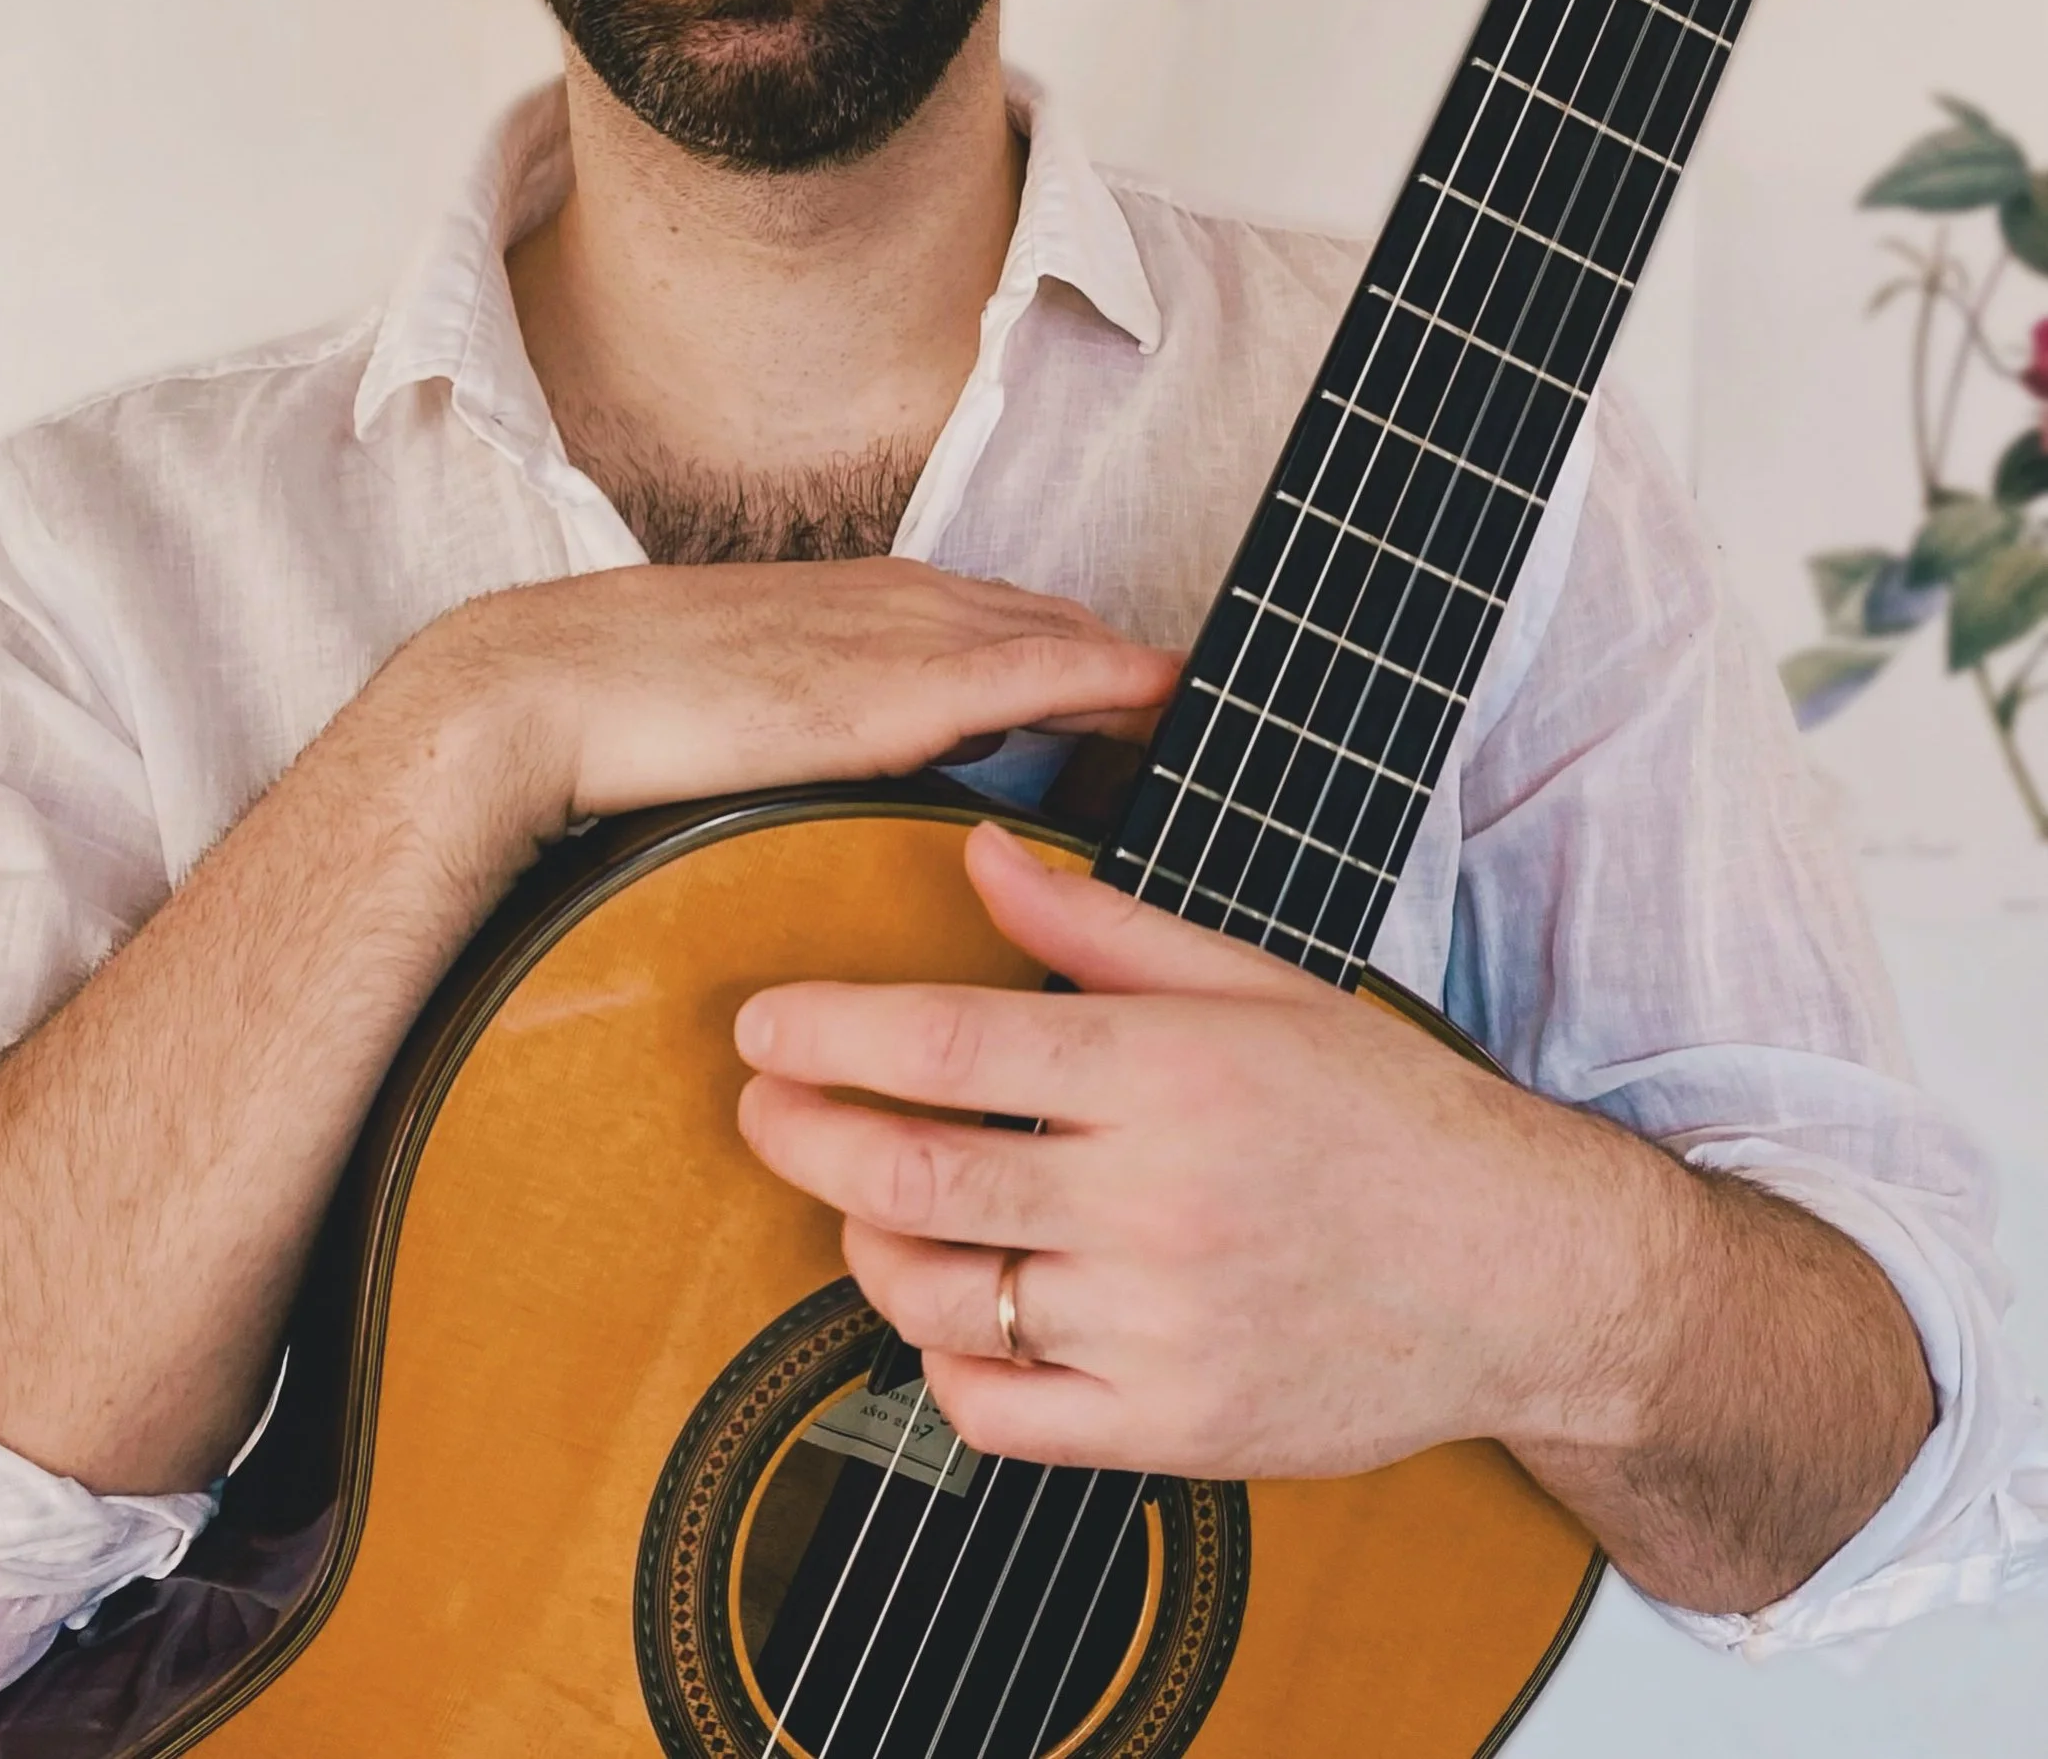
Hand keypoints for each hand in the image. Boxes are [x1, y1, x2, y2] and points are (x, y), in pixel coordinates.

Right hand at [408, 562, 1176, 841]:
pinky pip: (1032, 668)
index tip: (1156, 699)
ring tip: (1213, 710)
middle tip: (1218, 713)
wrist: (547, 687)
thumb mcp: (761, 696)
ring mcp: (900, 636)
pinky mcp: (889, 686)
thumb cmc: (629, 704)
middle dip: (1133, 666)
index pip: (1016, 622)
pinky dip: (1106, 673)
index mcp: (868, 606)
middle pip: (1058, 624)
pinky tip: (1161, 689)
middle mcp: (901, 604)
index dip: (1091, 657)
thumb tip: (914, 761)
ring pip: (1061, 636)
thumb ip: (845, 716)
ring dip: (1137, 670)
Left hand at [733, 819, 1687, 1482]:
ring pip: (937, 1293)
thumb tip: (977, 851)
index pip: (945, 1040)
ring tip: (859, 1198)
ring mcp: (1161, 1327)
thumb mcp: (1256, 986)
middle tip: (760, 1105)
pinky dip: (938, 1357)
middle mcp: (1156, 1200)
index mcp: (1169, 1071)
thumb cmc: (1388, 1114)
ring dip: (863, 1240)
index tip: (764, 1023)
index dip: (827, 1030)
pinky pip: (997, 1410)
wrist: (1521, 1272)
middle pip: (912, 1170)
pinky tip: (944, 1307)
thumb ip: (1102, 925)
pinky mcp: (1174, 1430)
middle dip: (799, 1131)